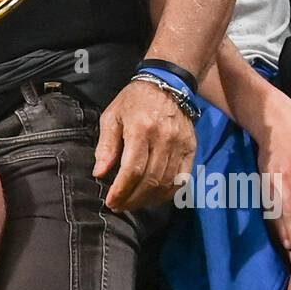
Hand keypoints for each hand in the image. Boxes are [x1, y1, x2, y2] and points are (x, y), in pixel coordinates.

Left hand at [95, 79, 194, 209]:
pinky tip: (154, 198)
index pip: (132, 170)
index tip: (111, 201)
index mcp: (141, 129)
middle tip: (119, 206)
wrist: (167, 83)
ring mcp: (180, 144)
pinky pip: (182, 179)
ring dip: (148, 200)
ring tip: (133, 203)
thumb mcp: (112, 117)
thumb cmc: (134, 101)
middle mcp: (164, 138)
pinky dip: (168, 194)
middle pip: (150, 180)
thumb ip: (106, 146)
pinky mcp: (191, 148)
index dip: (122, 190)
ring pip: (166, 183)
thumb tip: (100, 174)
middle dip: (132, 199)